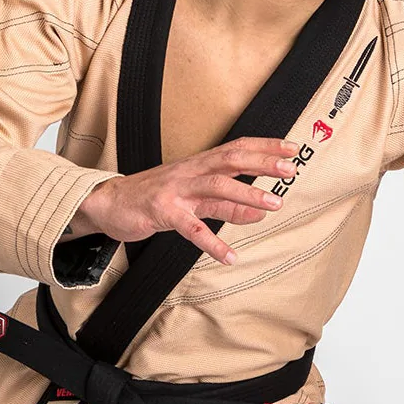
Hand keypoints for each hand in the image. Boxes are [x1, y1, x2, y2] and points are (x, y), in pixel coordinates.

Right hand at [67, 138, 296, 264]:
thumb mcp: (194, 196)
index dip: (265, 147)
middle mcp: (190, 172)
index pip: (237, 149)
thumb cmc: (154, 197)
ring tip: (272, 206)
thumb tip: (260, 210)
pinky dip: (212, 243)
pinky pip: (191, 228)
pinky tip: (229, 256)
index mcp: (198, 164)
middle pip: (231, 161)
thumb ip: (226, 203)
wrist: (110, 202)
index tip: (292, 148)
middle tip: (290, 171)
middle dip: (262, 164)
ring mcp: (176, 191)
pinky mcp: (162, 212)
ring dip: (246, 195)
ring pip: (216, 188)